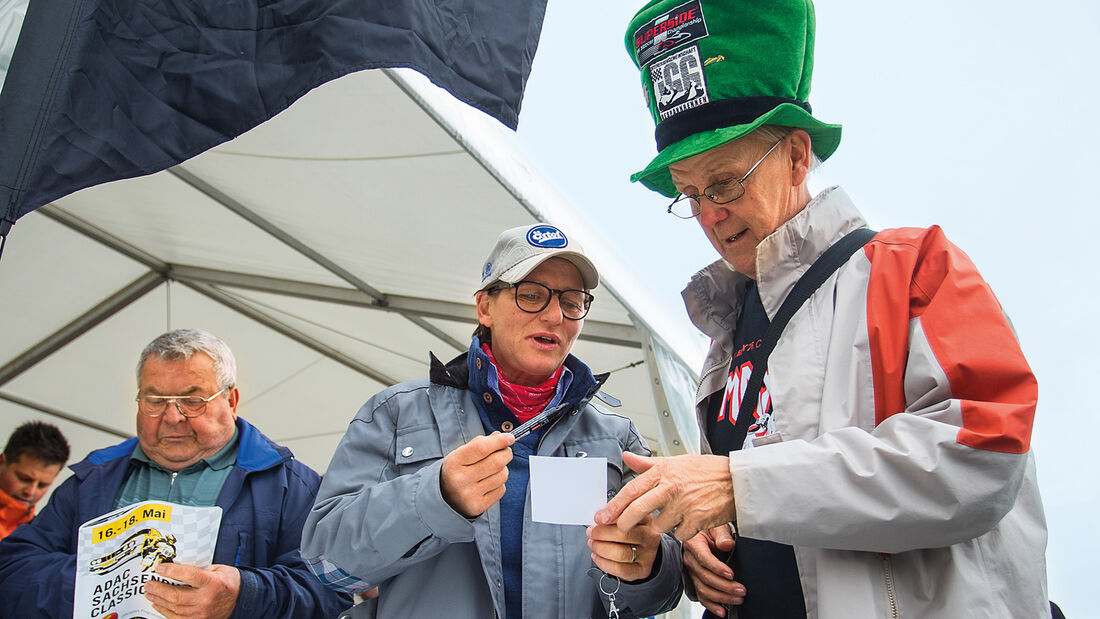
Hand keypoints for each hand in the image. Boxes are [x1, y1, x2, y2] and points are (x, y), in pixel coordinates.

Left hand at [145, 563, 239, 618]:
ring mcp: (201, 613)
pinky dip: (165, 611)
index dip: (171, 571)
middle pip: (177, 595)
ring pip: (174, 608)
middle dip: (159, 589)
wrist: (240, 598)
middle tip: (149, 583)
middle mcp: (206, 599)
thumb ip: (198, 568)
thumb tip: (176, 565)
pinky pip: (177, 618)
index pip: (188, 575)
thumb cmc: (228, 581)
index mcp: (213, 583)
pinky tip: (158, 604)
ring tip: (150, 593)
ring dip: (159, 600)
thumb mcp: (217, 569)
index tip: (160, 567)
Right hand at [440, 432, 514, 517]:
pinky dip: (500, 484)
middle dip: (506, 453)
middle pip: (496, 462)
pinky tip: (490, 483)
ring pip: (502, 476)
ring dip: (503, 469)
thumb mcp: (461, 454)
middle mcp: (461, 479)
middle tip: (506, 451)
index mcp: (454, 462)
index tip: (510, 438)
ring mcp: (469, 495)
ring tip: (493, 470)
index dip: (499, 441)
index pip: (481, 448)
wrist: (444, 497)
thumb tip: (501, 437)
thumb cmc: (457, 471)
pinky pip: (501, 490)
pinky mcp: (478, 506)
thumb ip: (480, 443)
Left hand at [586, 514, 661, 581]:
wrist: (642, 553)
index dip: (610, 516)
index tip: (597, 518)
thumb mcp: (626, 517)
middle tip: (591, 532)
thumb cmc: (630, 531)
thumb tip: (598, 516)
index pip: (629, 515)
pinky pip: (619, 568)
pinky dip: (602, 562)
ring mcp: (648, 555)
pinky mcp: (642, 570)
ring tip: (592, 544)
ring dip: (600, 548)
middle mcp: (650, 536)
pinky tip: (596, 556)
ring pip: (620, 553)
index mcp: (646, 518)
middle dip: (601, 533)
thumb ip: (615, 514)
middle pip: (623, 534)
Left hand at [595, 452, 734, 541]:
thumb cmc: (707, 470)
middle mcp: (671, 487)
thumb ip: (648, 463)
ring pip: (659, 526)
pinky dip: (682, 532)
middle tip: (618, 529)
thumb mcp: (676, 460)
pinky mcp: (697, 520)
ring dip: (662, 526)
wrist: (737, 480)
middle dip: (624, 523)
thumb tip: (626, 457)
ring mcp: (684, 505)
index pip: (632, 489)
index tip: (602, 516)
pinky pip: (680, 534)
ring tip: (672, 517)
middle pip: (638, 510)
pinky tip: (689, 522)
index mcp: (663, 472)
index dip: (614, 505)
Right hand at [683, 526, 745, 616]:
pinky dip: (711, 606)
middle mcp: (689, 559)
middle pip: (705, 577)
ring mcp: (691, 572)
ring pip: (703, 589)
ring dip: (721, 597)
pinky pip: (701, 596)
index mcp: (693, 544)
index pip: (703, 558)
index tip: (731, 574)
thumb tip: (727, 544)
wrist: (702, 535)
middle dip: (724, 586)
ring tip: (738, 599)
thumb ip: (722, 535)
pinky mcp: (695, 581)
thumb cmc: (710, 530)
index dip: (717, 568)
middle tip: (741, 590)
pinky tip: (722, 611)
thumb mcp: (717, 527)